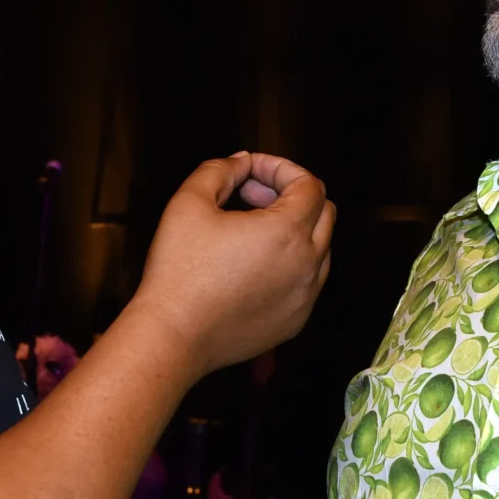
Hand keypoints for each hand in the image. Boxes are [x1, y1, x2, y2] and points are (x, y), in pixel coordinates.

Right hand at [133, 151, 334, 376]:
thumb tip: (242, 163)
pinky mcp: (295, 321)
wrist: (173, 336)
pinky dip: (291, 263)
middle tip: (250, 195)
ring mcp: (305, 297)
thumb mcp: (189, 202)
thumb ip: (220, 170)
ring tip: (250, 229)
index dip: (280, 169)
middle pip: (324, 213)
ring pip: (320, 248)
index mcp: (288, 232)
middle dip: (290, 195)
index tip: (250, 172)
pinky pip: (308, 282)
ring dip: (294, 229)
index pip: (309, 185)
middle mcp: (308, 265)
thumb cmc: (179, 271)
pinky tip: (253, 265)